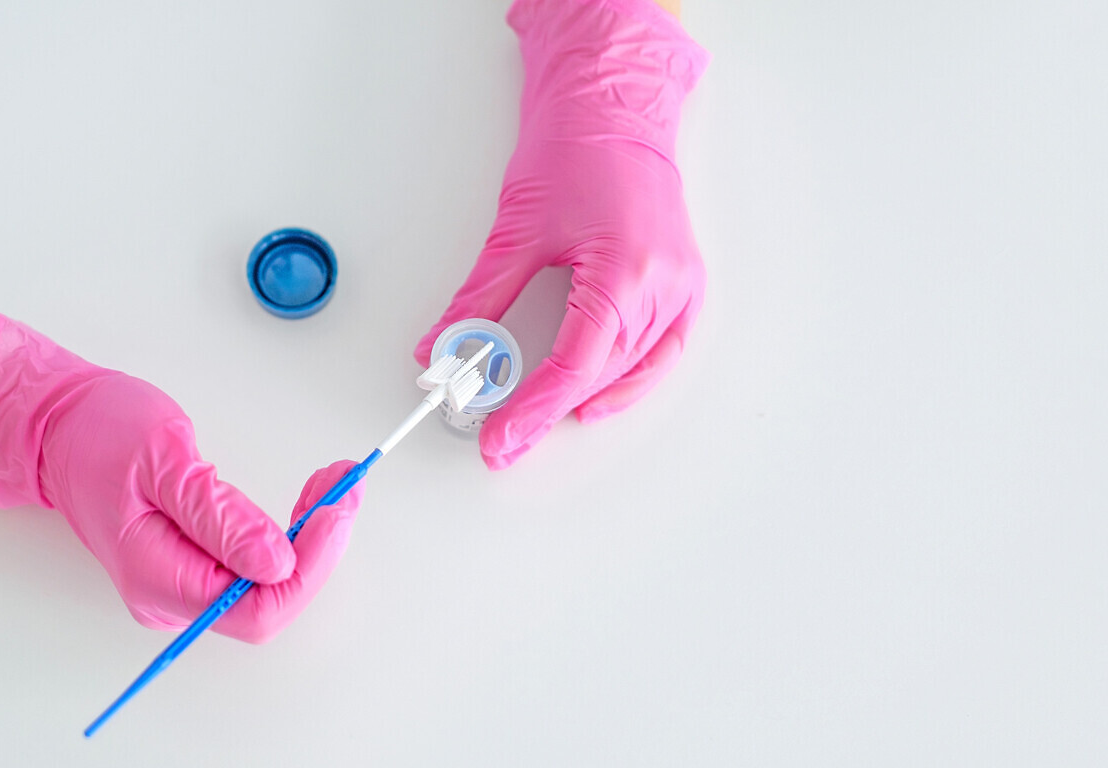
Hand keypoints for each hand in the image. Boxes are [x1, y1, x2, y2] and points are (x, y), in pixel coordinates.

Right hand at [0, 312, 362, 642]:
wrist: (60, 427)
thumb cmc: (101, 433)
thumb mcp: (164, 459)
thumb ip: (220, 516)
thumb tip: (277, 563)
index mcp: (158, 578)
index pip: (256, 611)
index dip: (308, 569)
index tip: (336, 511)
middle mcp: (171, 597)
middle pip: (270, 602)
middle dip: (319, 548)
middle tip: (348, 486)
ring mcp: (182, 584)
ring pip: (269, 585)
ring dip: (312, 539)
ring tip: (336, 484)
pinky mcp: (194, 563)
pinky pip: (255, 565)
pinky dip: (292, 534)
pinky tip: (311, 500)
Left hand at [415, 0, 708, 469]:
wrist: (615, 105)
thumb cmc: (577, 147)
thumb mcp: (517, 230)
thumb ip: (480, 300)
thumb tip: (442, 348)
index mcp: (626, 269)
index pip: (574, 364)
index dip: (533, 409)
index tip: (500, 438)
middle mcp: (664, 283)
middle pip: (603, 374)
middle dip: (549, 410)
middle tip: (504, 436)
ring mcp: (681, 285)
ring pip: (635, 369)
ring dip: (588, 399)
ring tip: (541, 420)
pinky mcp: (685, 282)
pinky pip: (665, 351)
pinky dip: (632, 381)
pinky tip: (598, 398)